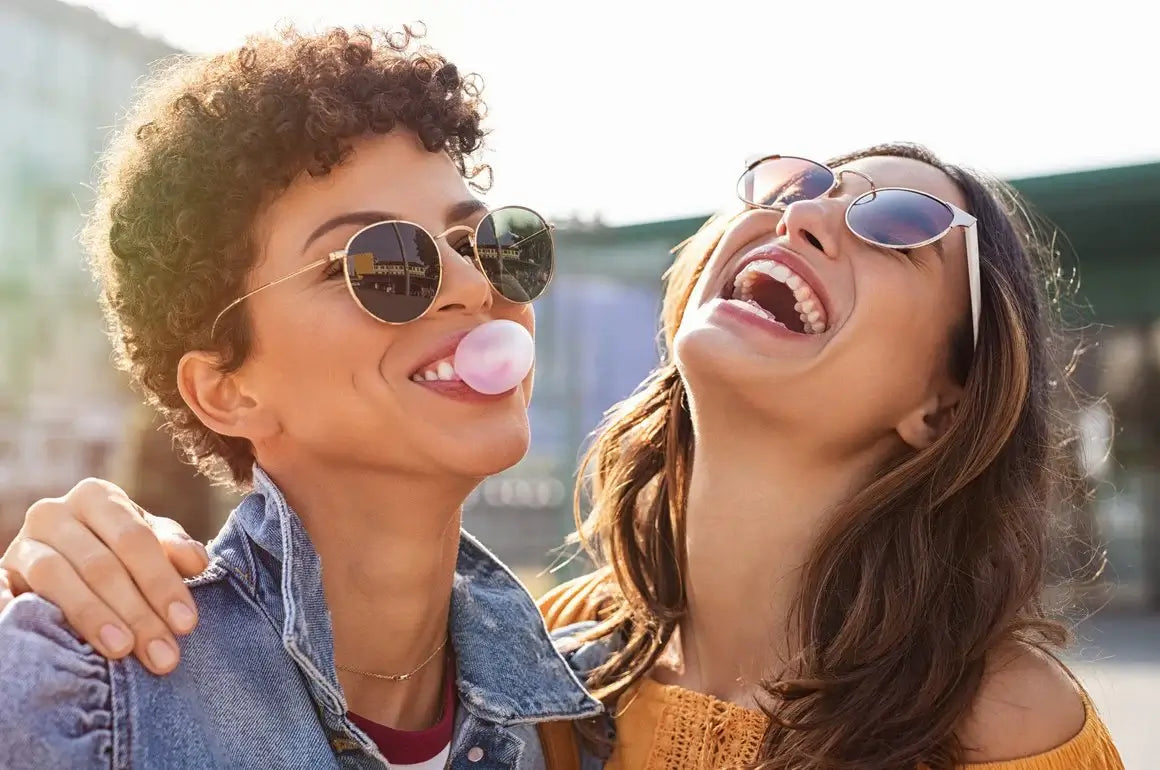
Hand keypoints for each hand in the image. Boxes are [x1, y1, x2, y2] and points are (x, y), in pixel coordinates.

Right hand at [0, 478, 208, 673]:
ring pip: (56, 577)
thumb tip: (197, 563)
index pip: (135, 540)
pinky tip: (40, 640)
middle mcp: (54, 513)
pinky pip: (2, 591)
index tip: (186, 623)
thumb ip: (172, 547)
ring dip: (92, 617)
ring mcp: (22, 544)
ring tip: (121, 650)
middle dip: (137, 613)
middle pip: (101, 565)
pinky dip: (15, 611)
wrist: (60, 554)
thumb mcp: (147, 542)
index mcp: (97, 498)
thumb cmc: (116, 550)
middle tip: (163, 655)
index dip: (162, 583)